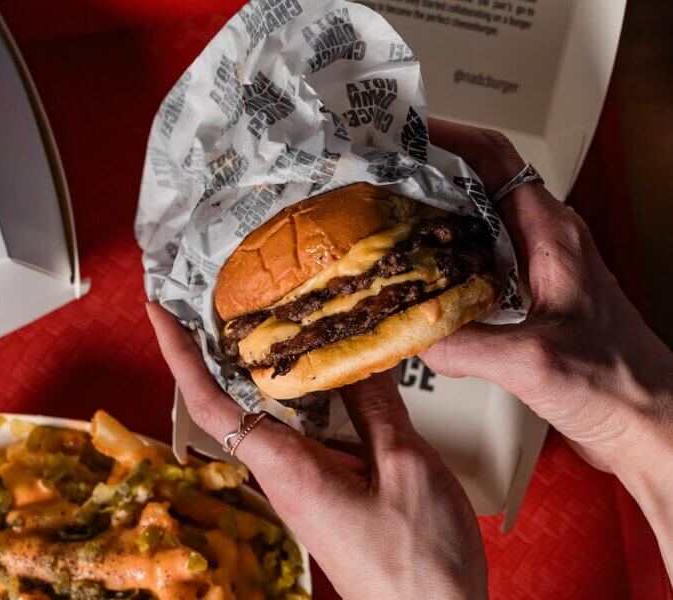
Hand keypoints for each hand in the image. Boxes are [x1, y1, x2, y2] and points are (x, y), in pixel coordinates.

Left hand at [148, 303, 486, 599]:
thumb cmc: (420, 562)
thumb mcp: (405, 468)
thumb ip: (376, 408)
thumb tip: (355, 358)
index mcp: (287, 470)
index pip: (211, 403)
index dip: (180, 354)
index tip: (160, 313)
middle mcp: (284, 477)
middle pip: (238, 400)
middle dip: (225, 347)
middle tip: (230, 295)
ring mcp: (305, 486)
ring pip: (278, 414)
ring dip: (278, 369)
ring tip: (291, 320)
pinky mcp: (328, 492)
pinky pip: (308, 433)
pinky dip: (316, 396)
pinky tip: (339, 376)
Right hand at [420, 120, 672, 575]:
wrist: (654, 424)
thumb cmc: (620, 384)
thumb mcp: (533, 362)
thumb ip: (465, 345)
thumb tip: (406, 333)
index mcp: (552, 237)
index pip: (497, 160)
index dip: (452, 136)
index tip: (408, 131)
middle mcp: (547, 246)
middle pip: (482, 188)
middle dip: (431, 177)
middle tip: (384, 184)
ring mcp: (541, 274)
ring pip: (479, 228)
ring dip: (436, 224)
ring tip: (390, 233)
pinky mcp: (534, 304)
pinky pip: (481, 270)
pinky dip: (446, 269)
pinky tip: (420, 293)